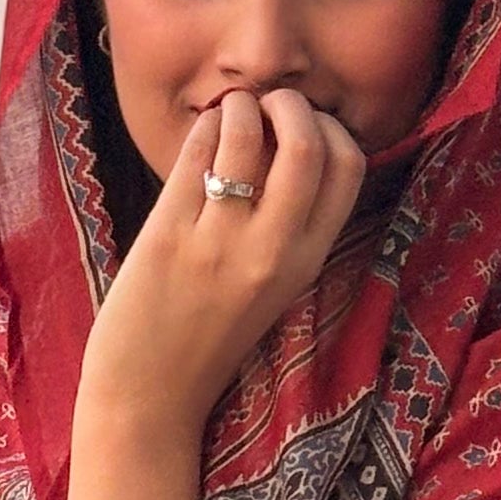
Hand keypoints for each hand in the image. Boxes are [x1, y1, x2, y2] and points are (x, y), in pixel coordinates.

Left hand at [79, 87, 366, 444]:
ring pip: (248, 137)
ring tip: (231, 111)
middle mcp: (273, 251)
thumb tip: (291, 143)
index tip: (303, 125)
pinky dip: (204, 127)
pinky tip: (202, 132)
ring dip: (241, 106)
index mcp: (308, 262)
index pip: (349, 168)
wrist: (150, 396)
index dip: (331, 128)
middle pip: (310, 144)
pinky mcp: (169, 235)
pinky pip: (195, 155)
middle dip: (292, 103)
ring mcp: (221, 242)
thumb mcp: (274, 286)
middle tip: (270, 103)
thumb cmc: (209, 336)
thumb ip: (290, 228)